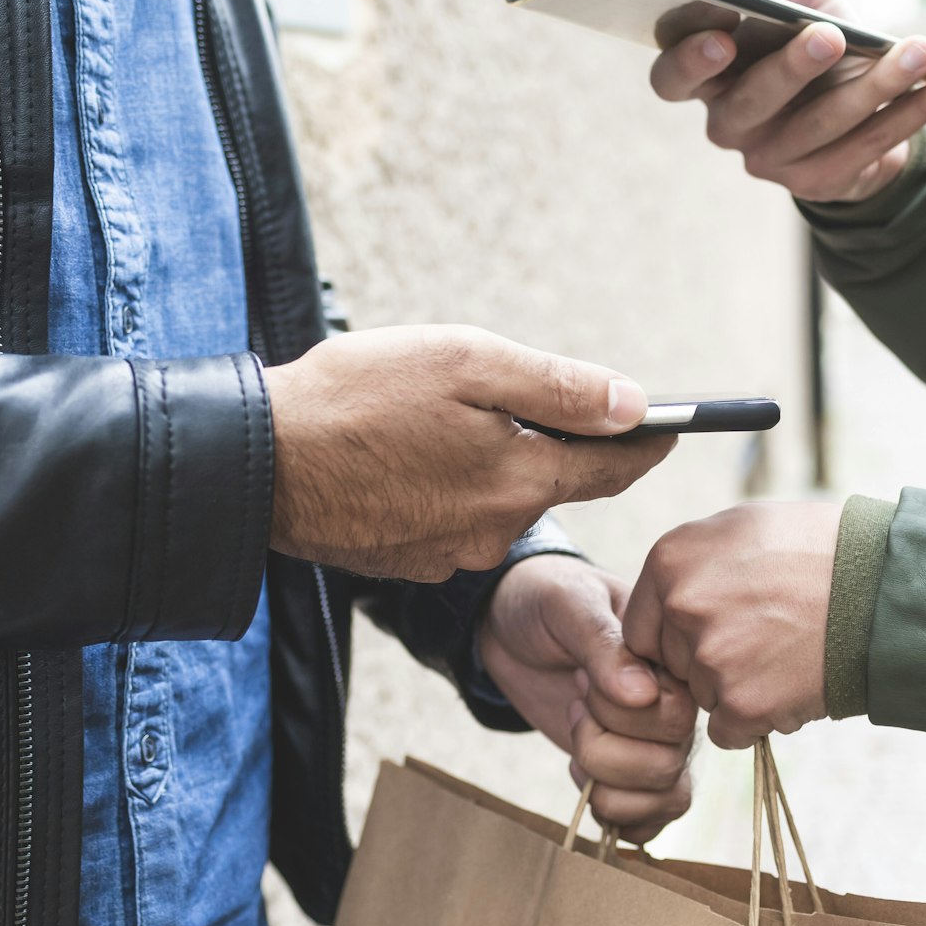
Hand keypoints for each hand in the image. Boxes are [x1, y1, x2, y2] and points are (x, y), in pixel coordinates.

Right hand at [264, 326, 675, 580]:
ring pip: (498, 499)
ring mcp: (448, 554)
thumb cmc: (358, 396)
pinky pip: (451, 517)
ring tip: (438, 417)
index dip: (647, 442)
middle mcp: (494, 533)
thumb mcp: (466, 364)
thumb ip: (558, 387)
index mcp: (520, 482)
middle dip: (549, 440)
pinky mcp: (407, 560)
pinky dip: (446, 485)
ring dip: (489, 460)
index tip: (673, 426)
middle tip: (513, 392)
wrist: (253, 460)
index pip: (613, 469)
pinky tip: (408, 453)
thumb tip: (633, 404)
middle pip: (551, 482)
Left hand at [478, 554, 697, 842]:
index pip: (677, 717)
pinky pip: (654, 820)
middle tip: (576, 707)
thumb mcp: (567, 604)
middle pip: (668, 765)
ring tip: (577, 747)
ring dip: (607, 786)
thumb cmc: (544, 601)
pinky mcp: (629, 773)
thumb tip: (643, 696)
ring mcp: (655, 744)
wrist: (512, 623)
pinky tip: (584, 781)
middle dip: (603, 749)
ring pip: (667, 798)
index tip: (582, 680)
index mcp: (673, 663)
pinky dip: (619, 817)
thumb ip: (604, 645)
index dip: (620, 714)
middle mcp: (676, 707)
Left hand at [624, 502, 840, 749]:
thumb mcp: (742, 528)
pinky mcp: (742, 704)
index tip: (715, 630)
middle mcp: (680, 608)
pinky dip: (757, 719)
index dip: (676, 635)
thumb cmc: (819, 548)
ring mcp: (710, 659)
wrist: (886, 587)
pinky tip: (791, 683)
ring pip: (703, 696)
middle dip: (707, 661)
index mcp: (670, 561)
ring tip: (786, 651)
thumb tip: (666, 600)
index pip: (641, 628)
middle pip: (674, 664)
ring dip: (737, 688)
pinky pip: (730, 729)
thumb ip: (691, 564)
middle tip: (763, 635)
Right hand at [649, 0, 925, 203]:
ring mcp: (771, 160)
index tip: (722, 35)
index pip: (673, 78)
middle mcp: (730, 124)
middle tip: (829, 34)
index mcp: (709, 77)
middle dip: (791, 68)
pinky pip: (872, 144)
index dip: (689, 60)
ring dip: (878, 84)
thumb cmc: (817, 39)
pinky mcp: (819, 181)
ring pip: (823, 123)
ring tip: (921, 48)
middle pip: (750, 102)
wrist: (860, 107)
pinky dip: (917, 109)